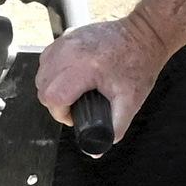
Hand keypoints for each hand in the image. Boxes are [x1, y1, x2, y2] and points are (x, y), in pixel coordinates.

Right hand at [35, 18, 169, 138]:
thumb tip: (96, 149)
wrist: (144, 35)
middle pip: (42, 86)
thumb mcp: (130, 101)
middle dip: (56, 103)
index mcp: (85, 68)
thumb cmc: (138, 64)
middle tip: (76, 105)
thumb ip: (114, 128)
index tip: (75, 115)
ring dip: (52, 86)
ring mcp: (67, 41)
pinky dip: (53, 70)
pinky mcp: (67, 35)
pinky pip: (47, 58)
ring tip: (73, 91)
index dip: (61, 114)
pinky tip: (70, 76)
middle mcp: (71, 52)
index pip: (52, 97)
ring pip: (41, 72)